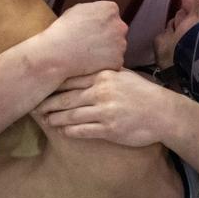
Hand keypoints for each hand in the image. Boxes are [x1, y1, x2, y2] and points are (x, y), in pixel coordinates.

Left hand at [36, 69, 172, 146]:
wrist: (163, 113)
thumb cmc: (143, 93)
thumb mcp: (123, 75)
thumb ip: (103, 72)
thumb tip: (84, 67)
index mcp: (104, 76)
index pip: (71, 79)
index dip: (54, 84)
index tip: (41, 86)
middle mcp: (101, 92)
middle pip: (66, 97)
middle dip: (49, 102)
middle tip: (35, 105)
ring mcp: (104, 111)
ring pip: (71, 115)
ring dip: (55, 118)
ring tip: (45, 119)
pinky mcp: (109, 129)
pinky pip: (82, 130)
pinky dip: (69, 130)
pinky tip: (62, 130)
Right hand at [41, 2, 126, 76]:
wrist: (57, 53)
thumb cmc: (64, 30)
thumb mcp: (78, 9)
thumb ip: (95, 10)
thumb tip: (102, 14)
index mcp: (111, 9)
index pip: (111, 15)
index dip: (100, 23)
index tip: (89, 29)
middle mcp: (120, 25)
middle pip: (117, 31)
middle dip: (107, 36)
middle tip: (89, 43)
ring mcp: (121, 44)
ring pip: (117, 47)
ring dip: (107, 50)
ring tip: (88, 53)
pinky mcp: (118, 61)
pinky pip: (113, 62)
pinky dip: (105, 64)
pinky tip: (91, 63)